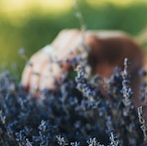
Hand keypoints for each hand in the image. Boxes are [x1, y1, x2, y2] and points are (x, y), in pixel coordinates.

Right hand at [21, 29, 143, 92]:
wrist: (120, 49)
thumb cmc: (120, 68)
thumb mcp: (116, 80)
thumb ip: (102, 89)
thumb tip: (84, 108)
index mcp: (88, 43)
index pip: (63, 61)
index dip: (53, 79)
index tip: (48, 96)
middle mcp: (73, 38)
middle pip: (49, 61)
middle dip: (42, 83)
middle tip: (40, 104)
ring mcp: (63, 40)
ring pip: (41, 59)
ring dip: (34, 80)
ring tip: (32, 100)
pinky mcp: (56, 45)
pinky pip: (39, 59)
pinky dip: (32, 73)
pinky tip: (26, 89)